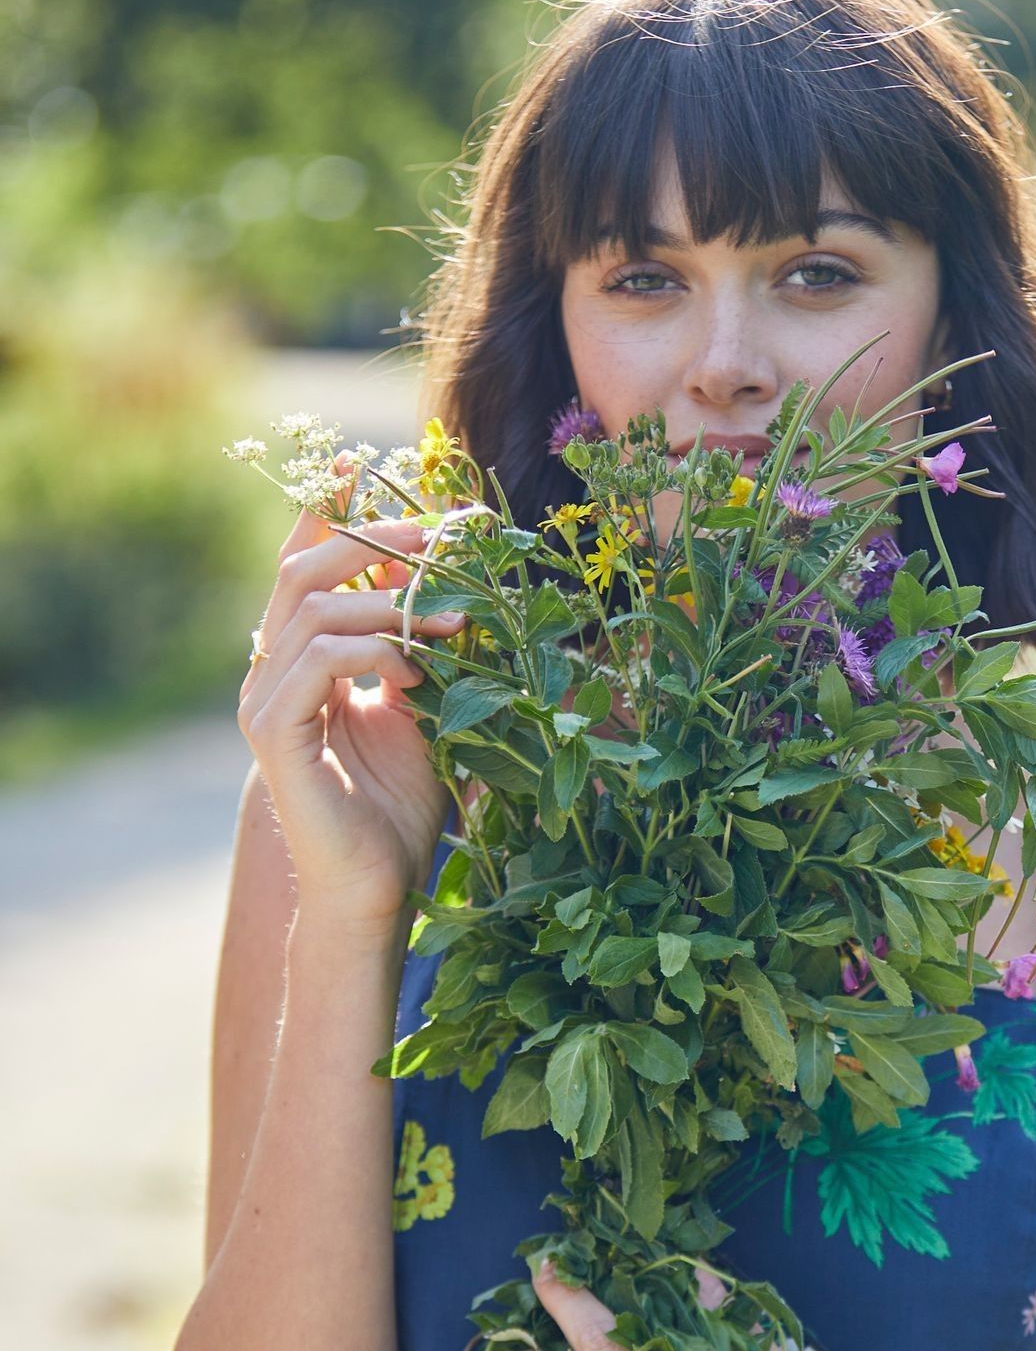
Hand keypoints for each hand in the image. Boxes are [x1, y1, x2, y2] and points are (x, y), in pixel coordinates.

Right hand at [238, 454, 466, 930]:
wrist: (379, 887)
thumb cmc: (405, 805)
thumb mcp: (428, 706)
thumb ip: (425, 646)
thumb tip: (455, 580)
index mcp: (301, 661)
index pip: (304, 566)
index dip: (327, 512)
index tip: (363, 464)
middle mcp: (272, 673)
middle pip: (303, 572)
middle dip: (374, 542)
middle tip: (441, 534)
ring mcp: (265, 703)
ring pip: (312, 610)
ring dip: (391, 600)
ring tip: (454, 617)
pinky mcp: (273, 735)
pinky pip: (317, 661)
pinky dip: (373, 649)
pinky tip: (418, 668)